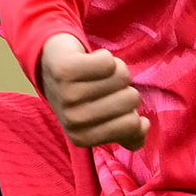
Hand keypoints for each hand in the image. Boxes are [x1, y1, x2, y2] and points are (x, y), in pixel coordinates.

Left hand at [37, 32, 144, 148]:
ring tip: (96, 73)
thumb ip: (129, 132)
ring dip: (115, 69)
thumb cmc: (85, 93)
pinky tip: (89, 60)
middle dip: (124, 88)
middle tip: (103, 85)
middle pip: (131, 99)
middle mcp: (73, 121)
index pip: (132, 125)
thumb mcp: (104, 118)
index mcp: (83, 138)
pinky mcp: (65, 70)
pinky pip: (108, 61)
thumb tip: (143, 127)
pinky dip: (105, 57)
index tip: (112, 103)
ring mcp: (67, 95)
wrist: (51, 63)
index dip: (131, 110)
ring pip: (122, 76)